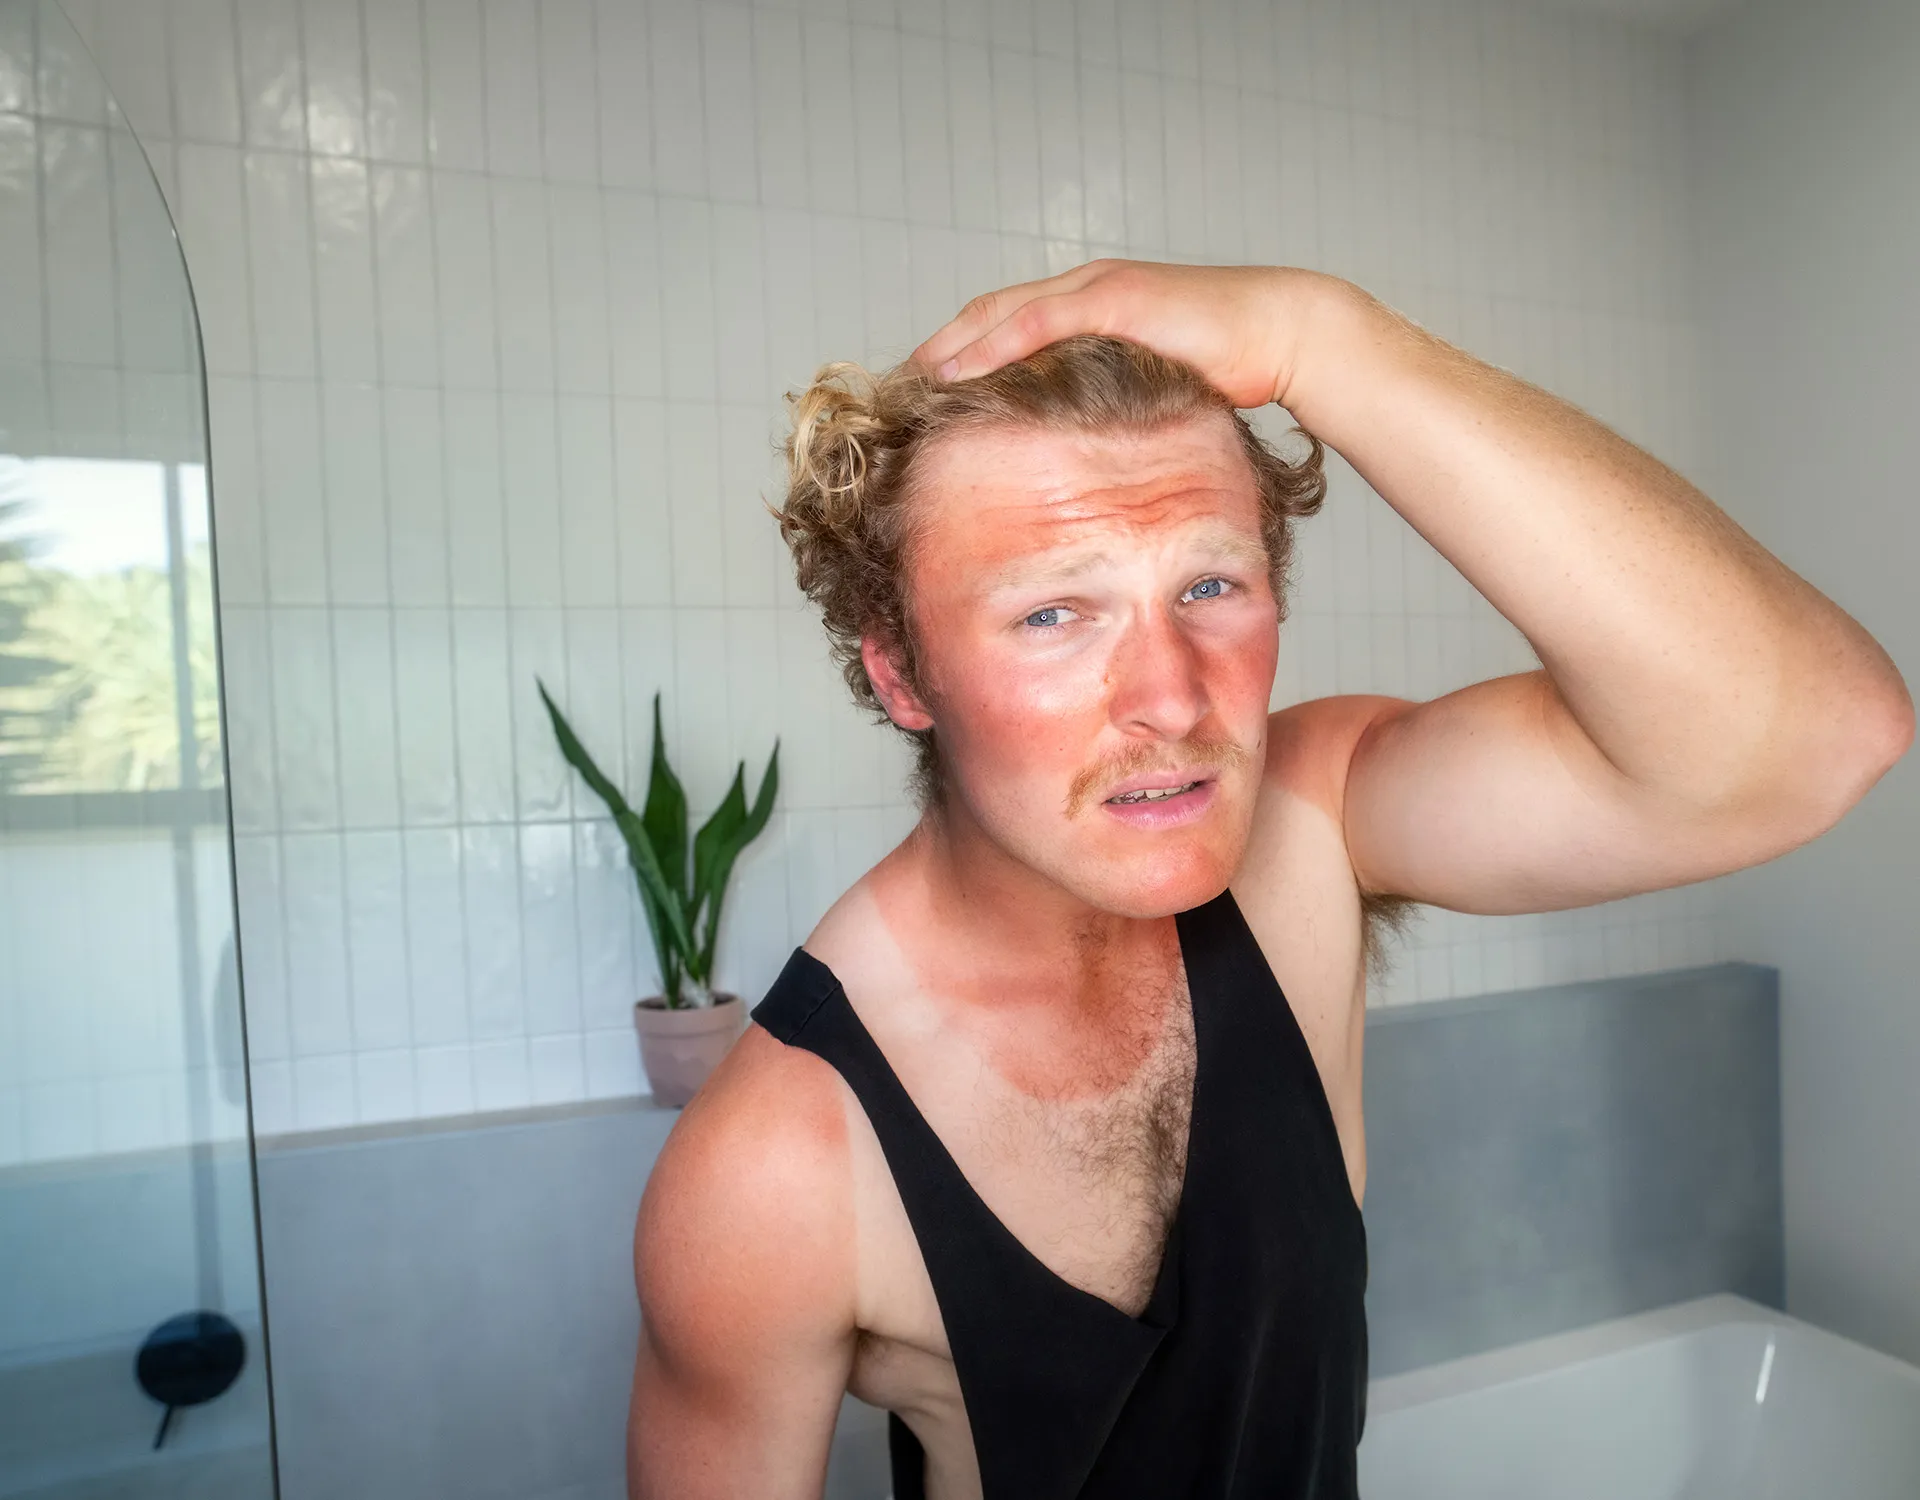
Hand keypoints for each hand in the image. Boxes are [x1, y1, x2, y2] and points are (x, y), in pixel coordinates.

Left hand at [908, 259, 1348, 409]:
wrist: (1286, 335)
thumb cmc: (1232, 370)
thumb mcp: (1153, 392)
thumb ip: (1115, 408)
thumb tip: (1086, 456)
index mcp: (1092, 307)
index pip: (1008, 326)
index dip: (962, 355)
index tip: (925, 394)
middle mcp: (1085, 288)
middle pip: (989, 315)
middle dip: (941, 350)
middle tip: (897, 391)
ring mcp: (1097, 288)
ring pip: (999, 313)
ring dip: (950, 347)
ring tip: (909, 383)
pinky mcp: (1114, 298)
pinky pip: (1034, 320)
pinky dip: (989, 344)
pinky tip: (954, 370)